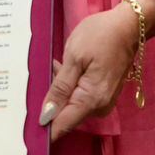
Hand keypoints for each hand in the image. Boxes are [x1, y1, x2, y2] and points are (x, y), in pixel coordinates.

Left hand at [40, 3, 138, 139]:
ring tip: (58, 64)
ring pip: (71, 105)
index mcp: (91, 101)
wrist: (129, 26)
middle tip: (43, 75)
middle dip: (50, 101)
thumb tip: (46, 116)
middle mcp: (99, 108)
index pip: (62, 125)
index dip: (43, 128)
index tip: (26, 126)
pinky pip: (79, 98)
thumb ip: (60, 89)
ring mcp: (103, 102)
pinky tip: (66, 68)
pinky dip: (69, 86)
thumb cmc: (100, 36)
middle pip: (65, 116)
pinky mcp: (103, 95)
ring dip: (60, 90)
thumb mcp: (74, 58)